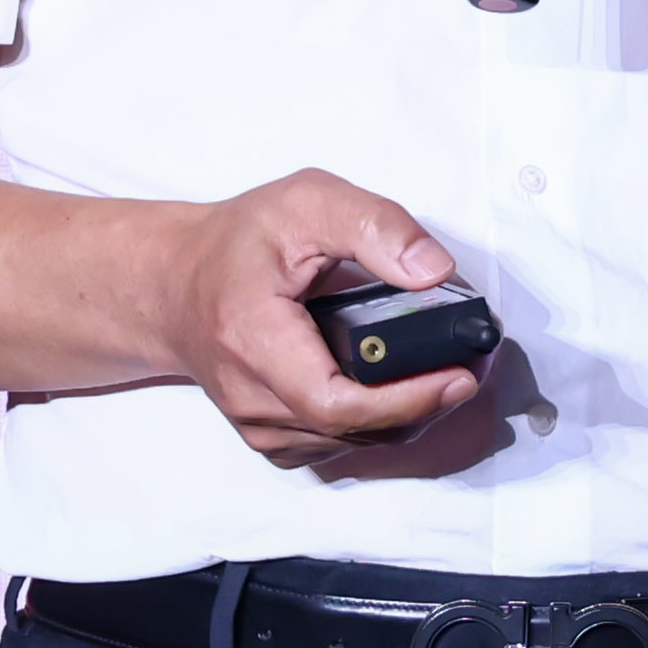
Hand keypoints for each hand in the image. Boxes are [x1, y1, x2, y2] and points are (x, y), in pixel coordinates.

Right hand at [140, 168, 485, 464]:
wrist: (173, 285)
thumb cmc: (236, 243)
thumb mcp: (305, 202)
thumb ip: (373, 225)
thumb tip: (434, 271)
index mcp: (253, 339)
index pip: (335, 401)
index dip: (405, 399)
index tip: (457, 375)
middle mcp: (251, 398)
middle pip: (355, 429)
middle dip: (425, 402)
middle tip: (473, 363)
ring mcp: (258, 427)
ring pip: (353, 444)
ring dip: (410, 415)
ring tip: (451, 370)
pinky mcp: (270, 438)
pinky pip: (338, 445)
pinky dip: (380, 423)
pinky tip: (406, 388)